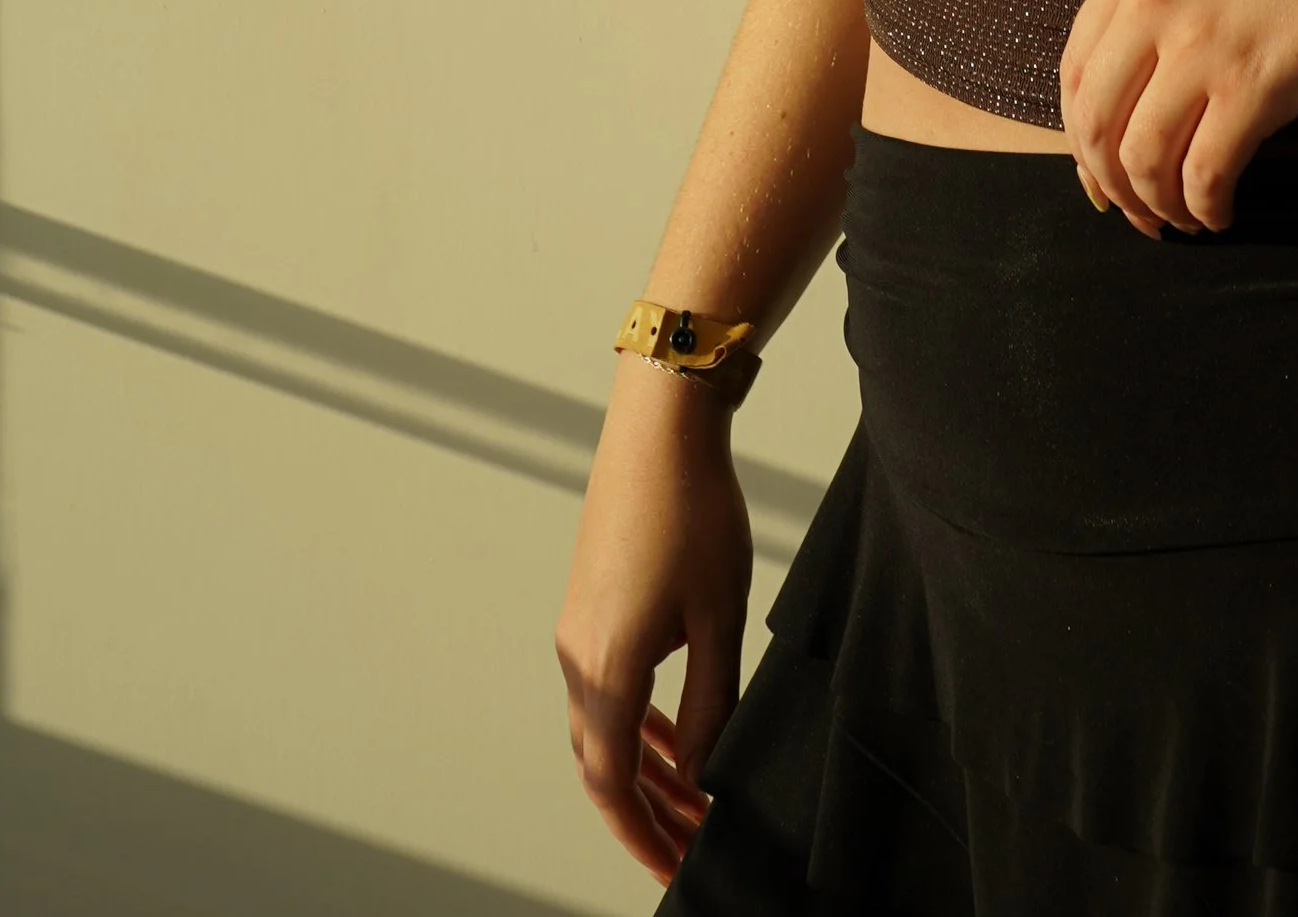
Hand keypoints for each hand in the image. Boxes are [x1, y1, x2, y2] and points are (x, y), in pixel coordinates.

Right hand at [556, 353, 754, 879]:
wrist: (660, 429)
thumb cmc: (693, 511)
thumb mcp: (718, 619)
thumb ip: (710, 705)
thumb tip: (705, 771)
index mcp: (606, 665)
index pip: (611, 782)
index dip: (641, 834)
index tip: (672, 869)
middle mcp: (579, 653)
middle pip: (601, 762)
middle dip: (645, 812)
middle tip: (687, 847)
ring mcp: (579, 627)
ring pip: (603, 725)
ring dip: (644, 769)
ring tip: (692, 800)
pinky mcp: (590, 603)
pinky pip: (606, 687)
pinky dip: (638, 724)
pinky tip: (674, 735)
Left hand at [1059, 0, 1297, 234]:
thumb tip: (1133, 87)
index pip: (1073, 69)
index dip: (1079, 139)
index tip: (1099, 177)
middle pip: (1094, 121)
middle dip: (1111, 186)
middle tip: (1139, 216)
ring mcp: (1201, 41)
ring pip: (1142, 157)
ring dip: (1158, 205)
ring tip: (1185, 218)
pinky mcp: (1255, 83)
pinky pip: (1204, 171)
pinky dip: (1204, 206)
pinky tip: (1221, 212)